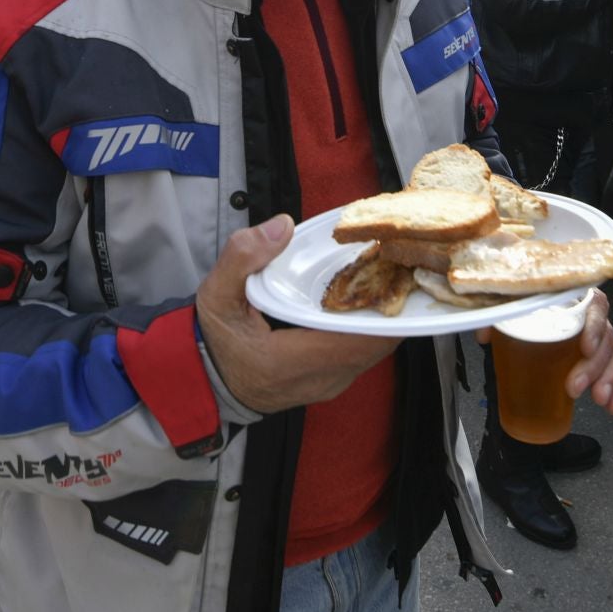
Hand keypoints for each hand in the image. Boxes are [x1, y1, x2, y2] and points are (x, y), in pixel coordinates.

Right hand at [194, 216, 399, 411]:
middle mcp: (317, 380)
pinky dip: (375, 329)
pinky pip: (366, 356)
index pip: (354, 341)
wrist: (209, 381)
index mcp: (288, 362)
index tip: (396, 274)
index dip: (383, 309)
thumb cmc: (215, 338)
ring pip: (376, 352)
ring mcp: (328, 385)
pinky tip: (375, 300)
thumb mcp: (216, 295)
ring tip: (395, 277)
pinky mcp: (333, 383)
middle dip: (392, 305)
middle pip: (376, 344)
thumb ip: (243, 258)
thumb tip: (282, 226)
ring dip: (387, 316)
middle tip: (403, 266)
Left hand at [474, 286, 612, 415]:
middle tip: (574, 387)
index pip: (596, 304)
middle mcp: (591, 318)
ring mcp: (598, 340)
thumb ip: (497, 320)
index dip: (595, 325)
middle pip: (606, 336)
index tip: (585, 347)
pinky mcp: (599, 361)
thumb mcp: (511, 315)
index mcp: (574, 301)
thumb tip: (485, 335)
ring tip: (597, 399)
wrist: (529, 330)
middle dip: (594, 366)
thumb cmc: (526, 318)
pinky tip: (612, 407)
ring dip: (609, 379)